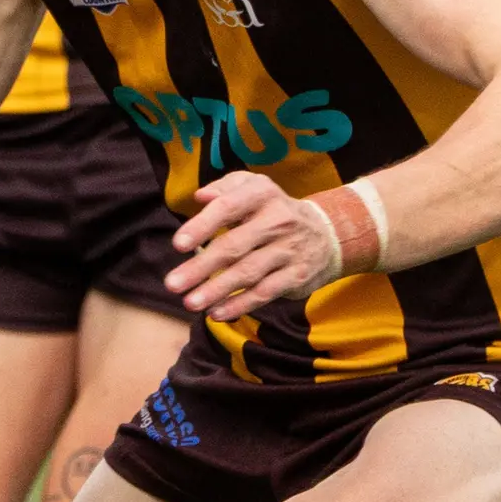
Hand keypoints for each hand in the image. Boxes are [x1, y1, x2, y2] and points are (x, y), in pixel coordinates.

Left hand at [167, 170, 340, 320]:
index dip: (202, 226)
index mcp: (261, 194)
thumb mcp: (253, 188)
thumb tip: (199, 197)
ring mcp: (289, 250)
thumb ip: (224, 188)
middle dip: (201, 267)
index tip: (178, 245)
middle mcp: (278, 220)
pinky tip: (217, 313)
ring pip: (248, 273)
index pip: (228, 208)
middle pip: (234, 246)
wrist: (328, 233)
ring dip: (216, 290)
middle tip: (172, 284)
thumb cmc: (273, 210)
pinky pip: (265, 292)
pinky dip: (240, 304)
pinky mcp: (297, 275)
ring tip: (190, 303)